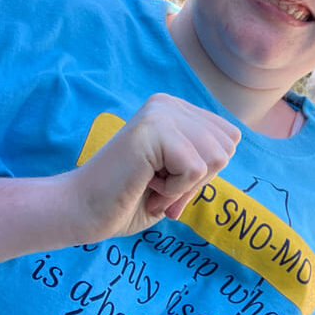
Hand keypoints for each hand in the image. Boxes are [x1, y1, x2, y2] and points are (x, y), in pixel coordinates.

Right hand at [61, 94, 240, 241]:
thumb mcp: (178, 174)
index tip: (168, 181)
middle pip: (227, 147)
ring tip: (150, 185)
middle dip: (198, 180)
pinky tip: (144, 184)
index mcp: (176, 109)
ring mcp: (160, 113)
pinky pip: (195, 170)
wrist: (79, 211)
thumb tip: (234, 140)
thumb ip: (204, 156)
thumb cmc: (128, 199)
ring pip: (215, 158)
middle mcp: (169, 103)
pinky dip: (174, 191)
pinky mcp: (153, 129)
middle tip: (158, 187)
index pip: (229, 139)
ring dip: (185, 187)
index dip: (205, 172)